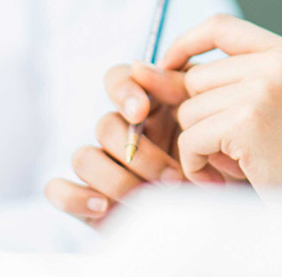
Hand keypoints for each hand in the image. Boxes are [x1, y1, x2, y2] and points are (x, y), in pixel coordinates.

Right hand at [47, 62, 224, 225]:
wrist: (223, 212)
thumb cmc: (221, 165)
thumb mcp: (211, 123)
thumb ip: (183, 90)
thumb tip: (145, 67)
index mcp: (148, 106)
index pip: (118, 79)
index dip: (123, 90)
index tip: (143, 110)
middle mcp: (121, 133)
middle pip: (105, 125)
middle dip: (139, 154)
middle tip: (173, 177)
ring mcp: (102, 165)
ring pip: (84, 157)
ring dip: (118, 179)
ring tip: (154, 200)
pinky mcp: (87, 199)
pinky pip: (58, 189)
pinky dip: (76, 196)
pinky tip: (105, 207)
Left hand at [162, 14, 281, 190]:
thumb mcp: (270, 106)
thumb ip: (222, 85)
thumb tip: (142, 69)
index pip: (220, 25)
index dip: (186, 43)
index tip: (168, 67)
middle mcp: (276, 62)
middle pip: (196, 79)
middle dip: (197, 118)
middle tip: (224, 150)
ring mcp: (263, 89)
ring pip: (189, 111)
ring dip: (198, 146)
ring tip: (231, 165)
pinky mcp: (248, 121)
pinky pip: (191, 139)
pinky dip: (196, 166)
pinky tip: (222, 178)